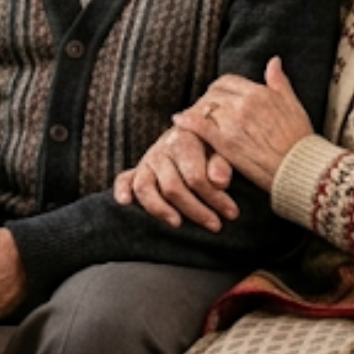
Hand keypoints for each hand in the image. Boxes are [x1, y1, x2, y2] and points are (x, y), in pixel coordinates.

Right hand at [114, 123, 238, 231]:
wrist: (196, 128)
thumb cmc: (213, 144)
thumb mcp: (223, 149)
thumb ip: (222, 162)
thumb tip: (219, 181)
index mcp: (184, 139)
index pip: (195, 176)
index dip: (215, 198)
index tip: (232, 213)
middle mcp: (161, 150)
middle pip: (172, 186)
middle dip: (196, 209)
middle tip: (216, 225)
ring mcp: (147, 161)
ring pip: (145, 187)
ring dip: (161, 209)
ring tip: (177, 223)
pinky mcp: (138, 171)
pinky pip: (123, 179)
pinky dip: (122, 190)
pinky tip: (125, 202)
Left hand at [170, 57, 311, 192]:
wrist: (302, 169)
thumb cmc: (300, 140)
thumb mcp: (293, 104)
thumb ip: (279, 82)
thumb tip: (274, 61)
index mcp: (259, 93)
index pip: (228, 81)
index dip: (221, 89)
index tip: (219, 97)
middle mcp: (244, 104)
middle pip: (214, 93)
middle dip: (209, 100)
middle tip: (206, 109)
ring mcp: (233, 123)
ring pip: (206, 108)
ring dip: (199, 111)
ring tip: (194, 117)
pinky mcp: (226, 143)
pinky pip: (200, 126)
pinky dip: (187, 121)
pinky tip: (179, 120)